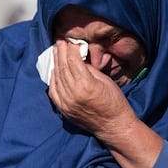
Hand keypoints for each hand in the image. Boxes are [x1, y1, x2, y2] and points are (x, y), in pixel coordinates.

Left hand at [48, 39, 162, 167]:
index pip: (73, 61)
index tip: (68, 41)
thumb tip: (77, 58)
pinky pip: (53, 91)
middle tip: (59, 42)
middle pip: (62, 68)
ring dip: (55, 64)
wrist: (113, 126)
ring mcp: (66, 103)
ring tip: (55, 52)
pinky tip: (54, 70)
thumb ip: (88, 69)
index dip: (70, 49)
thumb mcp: (105, 80)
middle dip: (60, 53)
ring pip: (56, 78)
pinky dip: (52, 79)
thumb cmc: (114, 101)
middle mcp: (73, 94)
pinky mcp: (63, 109)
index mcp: (86, 85)